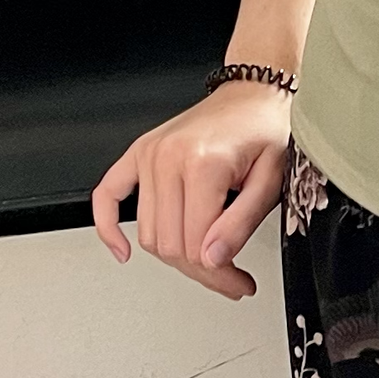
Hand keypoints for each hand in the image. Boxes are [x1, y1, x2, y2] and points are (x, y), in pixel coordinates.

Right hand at [91, 83, 291, 298]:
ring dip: (173, 257)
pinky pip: (107, 196)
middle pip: (169, 246)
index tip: (238, 283)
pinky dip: (108, 227)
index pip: (196, 247)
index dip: (219, 275)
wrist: (253, 94)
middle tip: (228, 277)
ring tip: (205, 260)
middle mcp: (168, 158)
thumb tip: (212, 260)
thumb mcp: (271, 180)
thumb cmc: (265, 131)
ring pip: (147, 233)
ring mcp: (149, 154)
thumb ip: (241, 224)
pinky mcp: (138, 153)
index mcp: (203, 163)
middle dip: (200, 270)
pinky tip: (122, 251)